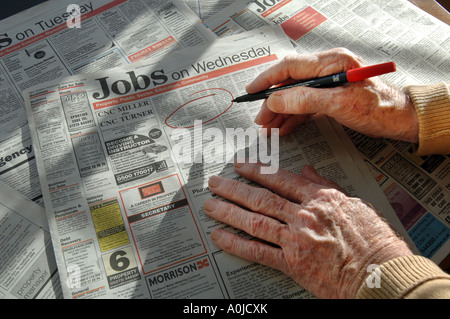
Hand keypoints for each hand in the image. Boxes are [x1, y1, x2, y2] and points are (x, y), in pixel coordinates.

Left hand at [204, 162, 412, 298]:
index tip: (240, 164)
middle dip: (233, 188)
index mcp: (319, 198)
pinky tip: (219, 237)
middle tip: (214, 182)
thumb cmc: (373, 240)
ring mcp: (295, 240)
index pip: (280, 178)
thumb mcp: (353, 204)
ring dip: (228, 212)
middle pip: (260, 198)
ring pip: (254, 221)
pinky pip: (258, 252)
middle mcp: (303, 215)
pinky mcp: (292, 264)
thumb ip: (326, 185)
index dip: (256, 170)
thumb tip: (307, 170)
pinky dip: (236, 244)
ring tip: (210, 205)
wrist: (381, 274)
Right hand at [249, 48, 418, 142]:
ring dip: (281, 112)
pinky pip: (306, 105)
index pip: (289, 67)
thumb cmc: (378, 108)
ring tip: (269, 127)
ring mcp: (329, 83)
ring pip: (296, 96)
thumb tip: (275, 100)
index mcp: (331, 62)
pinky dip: (294, 117)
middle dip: (272, 102)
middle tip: (261, 119)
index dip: (267, 80)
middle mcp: (328, 69)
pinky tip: (284, 127)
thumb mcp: (338, 104)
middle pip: (290, 83)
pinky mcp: (331, 96)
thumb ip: (304, 100)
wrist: (400, 119)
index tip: (251, 92)